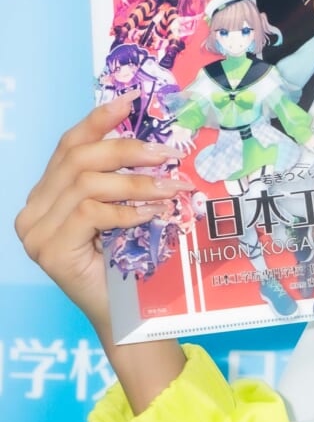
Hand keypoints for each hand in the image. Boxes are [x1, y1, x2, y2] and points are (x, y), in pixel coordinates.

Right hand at [13, 95, 189, 332]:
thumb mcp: (124, 213)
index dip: (98, 120)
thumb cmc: (130, 265)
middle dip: (126, 149)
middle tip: (167, 152)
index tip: (130, 102)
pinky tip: (151, 214)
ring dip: (136, 182)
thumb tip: (150, 139)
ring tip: (171, 186)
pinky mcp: (49, 251)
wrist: (128, 319)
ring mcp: (35, 232)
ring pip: (86, 184)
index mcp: (46, 195)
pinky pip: (90, 212)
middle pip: (77, 159)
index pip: (69, 146)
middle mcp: (32, 210)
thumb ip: (120, 180)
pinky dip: (126, 210)